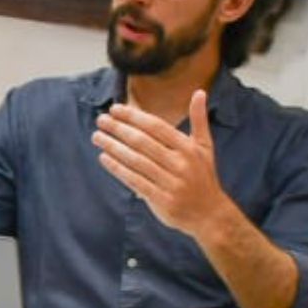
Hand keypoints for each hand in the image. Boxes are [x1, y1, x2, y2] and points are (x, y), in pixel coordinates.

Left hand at [91, 87, 232, 240]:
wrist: (210, 215)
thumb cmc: (204, 176)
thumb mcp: (205, 147)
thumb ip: (199, 119)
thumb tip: (199, 92)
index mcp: (188, 148)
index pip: (156, 127)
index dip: (133, 116)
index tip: (115, 109)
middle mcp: (180, 164)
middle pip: (143, 142)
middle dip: (118, 129)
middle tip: (100, 120)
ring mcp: (171, 183)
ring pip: (136, 161)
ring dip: (113, 147)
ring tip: (97, 136)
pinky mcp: (161, 200)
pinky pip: (135, 181)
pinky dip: (118, 169)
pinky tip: (104, 158)